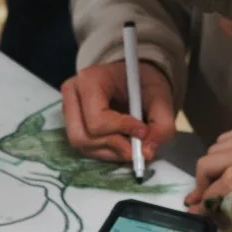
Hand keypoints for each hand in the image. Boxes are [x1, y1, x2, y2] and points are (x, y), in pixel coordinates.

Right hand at [61, 61, 175, 165]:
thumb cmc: (143, 82)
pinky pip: (85, 149)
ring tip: (132, 146)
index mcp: (90, 80)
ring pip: (82, 146)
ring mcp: (68, 112)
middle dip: (113, 146)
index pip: (96, 119)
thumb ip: (162, 124)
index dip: (121, 130)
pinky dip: (106, 152)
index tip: (143, 131)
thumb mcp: (161, 97)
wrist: (134, 78)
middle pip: (82, 137)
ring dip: (110, 152)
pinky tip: (122, 144)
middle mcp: (72, 96)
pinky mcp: (72, 125)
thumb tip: (147, 152)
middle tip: (137, 148)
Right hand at [184, 117, 231, 212]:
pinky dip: (222, 148)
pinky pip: (225, 136)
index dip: (200, 206)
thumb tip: (230, 218)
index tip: (193, 211)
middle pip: (205, 168)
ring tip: (215, 175)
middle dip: (200, 183)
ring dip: (211, 165)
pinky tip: (228, 156)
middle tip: (202, 194)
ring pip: (212, 150)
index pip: (211, 195)